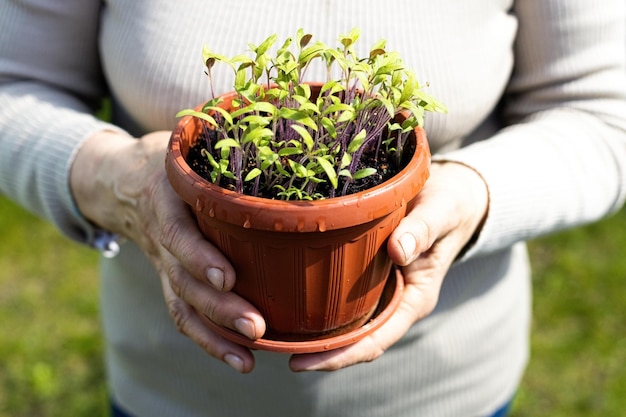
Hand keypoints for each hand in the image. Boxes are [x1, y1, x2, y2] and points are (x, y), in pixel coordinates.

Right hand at [70, 130, 265, 372]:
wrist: (117, 181)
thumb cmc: (166, 158)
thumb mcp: (183, 140)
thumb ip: (219, 134)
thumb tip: (277, 116)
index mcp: (163, 198)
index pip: (177, 233)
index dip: (199, 256)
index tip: (227, 275)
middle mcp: (160, 237)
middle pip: (183, 280)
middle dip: (219, 307)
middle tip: (257, 327)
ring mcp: (162, 264)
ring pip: (182, 305)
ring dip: (216, 335)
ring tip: (251, 356)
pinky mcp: (169, 280)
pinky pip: (184, 316)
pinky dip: (210, 342)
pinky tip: (242, 361)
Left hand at [288, 161, 488, 370]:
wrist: (448, 197)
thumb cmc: (447, 207)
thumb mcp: (439, 215)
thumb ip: (422, 231)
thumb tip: (398, 251)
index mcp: (414, 299)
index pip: (377, 340)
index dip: (341, 356)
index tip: (304, 363)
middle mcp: (394, 300)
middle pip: (356, 339)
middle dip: (320, 352)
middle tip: (278, 352)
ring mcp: (380, 288)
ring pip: (347, 320)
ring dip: (316, 331)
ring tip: (276, 334)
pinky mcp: (368, 272)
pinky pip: (342, 294)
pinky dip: (319, 300)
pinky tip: (289, 296)